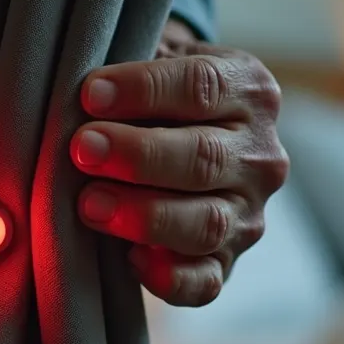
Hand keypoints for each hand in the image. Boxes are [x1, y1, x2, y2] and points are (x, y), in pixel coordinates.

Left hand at [71, 28, 288, 306]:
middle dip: (138, 154)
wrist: (184, 140)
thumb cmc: (156, 96)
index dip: (144, 90)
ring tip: (89, 204)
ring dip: (144, 215)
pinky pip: (205, 282)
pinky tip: (131, 259)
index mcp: (249, 91)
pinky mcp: (227, 263)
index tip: (90, 94)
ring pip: (206, 222)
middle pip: (204, 156)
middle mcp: (260, 155)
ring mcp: (249, 214)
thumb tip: (83, 93)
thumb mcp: (157, 61)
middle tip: (83, 150)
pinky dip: (169, 276)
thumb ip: (132, 64)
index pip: (202, 86)